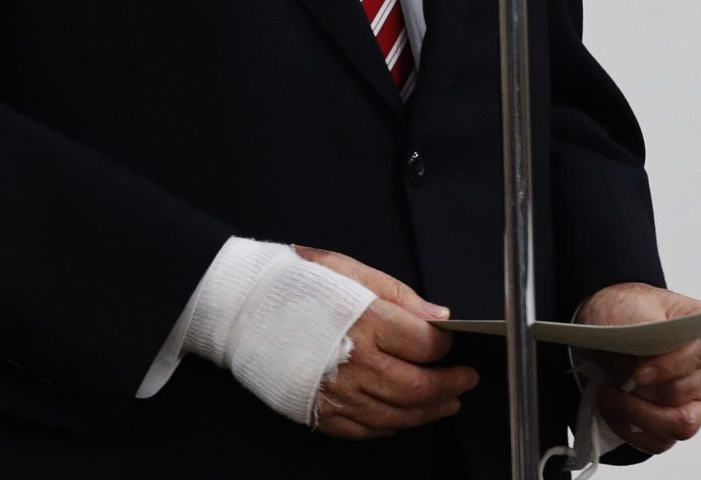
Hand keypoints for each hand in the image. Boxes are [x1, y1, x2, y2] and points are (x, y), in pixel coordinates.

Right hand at [293, 246, 479, 439]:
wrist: (236, 306)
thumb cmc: (290, 281)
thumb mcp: (346, 269)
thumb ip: (397, 294)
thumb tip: (438, 317)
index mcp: (366, 322)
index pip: (426, 346)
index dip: (446, 347)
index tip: (450, 344)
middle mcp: (355, 362)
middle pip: (420, 388)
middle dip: (451, 386)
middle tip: (464, 381)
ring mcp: (337, 392)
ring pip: (398, 415)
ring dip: (428, 411)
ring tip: (444, 403)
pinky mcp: (319, 411)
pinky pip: (365, 429)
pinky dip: (390, 426)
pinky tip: (400, 415)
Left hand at [574, 283, 700, 454]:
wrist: (610, 323)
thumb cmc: (626, 311)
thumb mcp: (628, 308)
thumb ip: (639, 333)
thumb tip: (635, 369)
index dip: (670, 367)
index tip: (638, 374)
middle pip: (684, 393)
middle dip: (643, 392)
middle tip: (612, 382)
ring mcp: (697, 397)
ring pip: (679, 424)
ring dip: (637, 414)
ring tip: (609, 396)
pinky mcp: (678, 418)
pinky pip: (662, 440)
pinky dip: (633, 431)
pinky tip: (613, 412)